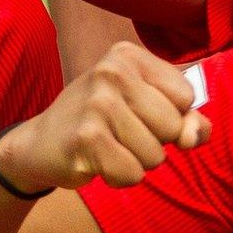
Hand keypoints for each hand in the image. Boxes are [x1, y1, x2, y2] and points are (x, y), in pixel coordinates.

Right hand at [0, 43, 209, 191]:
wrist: (39, 144)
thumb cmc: (101, 123)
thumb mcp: (145, 108)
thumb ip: (185, 118)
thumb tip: (193, 136)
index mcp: (128, 55)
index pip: (186, 96)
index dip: (169, 115)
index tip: (136, 112)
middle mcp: (111, 71)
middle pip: (173, 126)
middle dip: (154, 142)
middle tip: (118, 133)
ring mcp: (97, 103)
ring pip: (156, 155)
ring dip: (135, 162)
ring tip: (107, 146)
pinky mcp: (87, 137)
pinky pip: (133, 174)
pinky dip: (119, 177)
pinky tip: (96, 162)